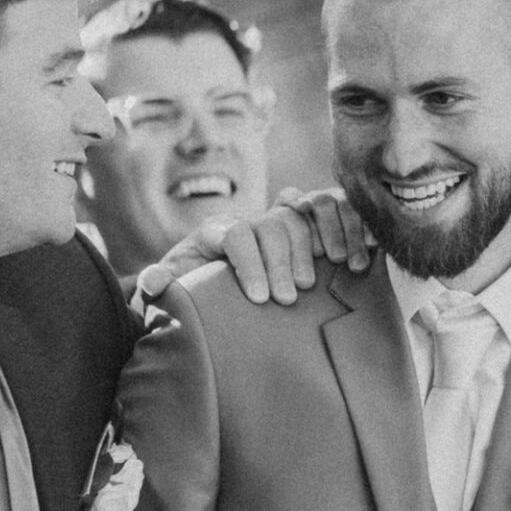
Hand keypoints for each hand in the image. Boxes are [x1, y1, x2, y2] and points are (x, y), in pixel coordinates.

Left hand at [140, 187, 373, 304]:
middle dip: (282, 261)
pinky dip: (348, 229)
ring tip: (318, 281)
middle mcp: (251, 220)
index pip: (236, 233)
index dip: (250, 263)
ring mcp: (280, 220)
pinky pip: (332, 212)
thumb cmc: (195, 290)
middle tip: (288, 299)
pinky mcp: (307, 226)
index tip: (260, 298)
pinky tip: (357, 259)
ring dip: (317, 243)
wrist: (215, 285)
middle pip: (271, 226)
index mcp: (216, 232)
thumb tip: (154, 283)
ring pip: (303, 215)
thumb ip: (161, 284)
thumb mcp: (173, 289)